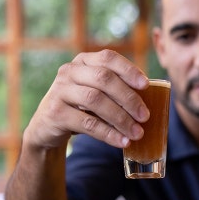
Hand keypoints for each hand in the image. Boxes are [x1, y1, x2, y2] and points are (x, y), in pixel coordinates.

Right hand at [24, 49, 149, 148]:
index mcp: (83, 62)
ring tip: (137, 133)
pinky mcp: (55, 112)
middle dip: (128, 98)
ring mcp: (59, 90)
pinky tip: (122, 141)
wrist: (46, 128)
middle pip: (104, 79)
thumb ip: (116, 91)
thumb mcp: (96, 93)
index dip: (128, 70)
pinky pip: (86, 123)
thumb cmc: (80, 108)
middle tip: (145, 116)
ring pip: (95, 100)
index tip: (146, 85)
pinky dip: (107, 133)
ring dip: (120, 118)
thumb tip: (151, 100)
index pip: (108, 58)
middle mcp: (69, 71)